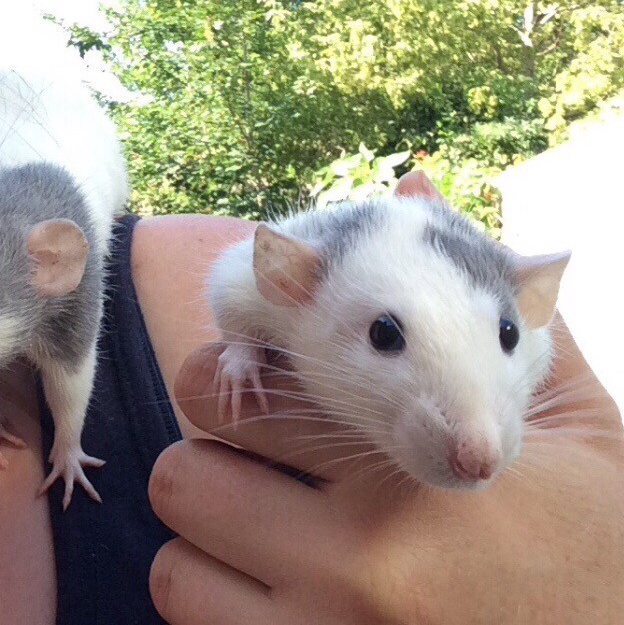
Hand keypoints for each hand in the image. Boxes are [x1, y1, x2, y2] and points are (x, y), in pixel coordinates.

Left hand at [148, 324, 623, 623]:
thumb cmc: (598, 542)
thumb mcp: (573, 420)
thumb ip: (492, 301)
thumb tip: (416, 176)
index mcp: (409, 464)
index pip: (224, 392)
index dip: (230, 382)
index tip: (260, 394)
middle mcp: (356, 558)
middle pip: (184, 472)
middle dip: (219, 459)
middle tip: (269, 470)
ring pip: (176, 563)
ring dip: (213, 543)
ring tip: (277, 540)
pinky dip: (222, 606)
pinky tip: (280, 598)